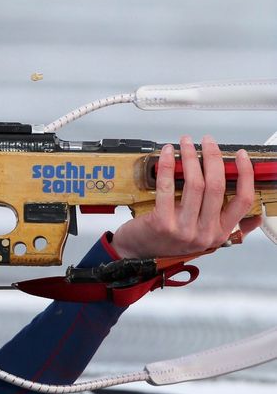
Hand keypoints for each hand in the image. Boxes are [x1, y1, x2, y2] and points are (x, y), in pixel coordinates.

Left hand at [111, 135, 260, 258]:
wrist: (137, 252)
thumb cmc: (168, 241)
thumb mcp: (204, 238)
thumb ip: (229, 227)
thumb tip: (257, 215)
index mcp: (220, 232)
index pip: (243, 201)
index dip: (245, 175)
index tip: (241, 155)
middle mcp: (205, 233)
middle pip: (216, 186)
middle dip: (213, 157)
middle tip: (207, 141)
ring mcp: (184, 229)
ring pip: (194, 184)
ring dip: (190, 157)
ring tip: (186, 142)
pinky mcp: (162, 222)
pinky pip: (167, 188)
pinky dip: (167, 166)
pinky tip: (166, 154)